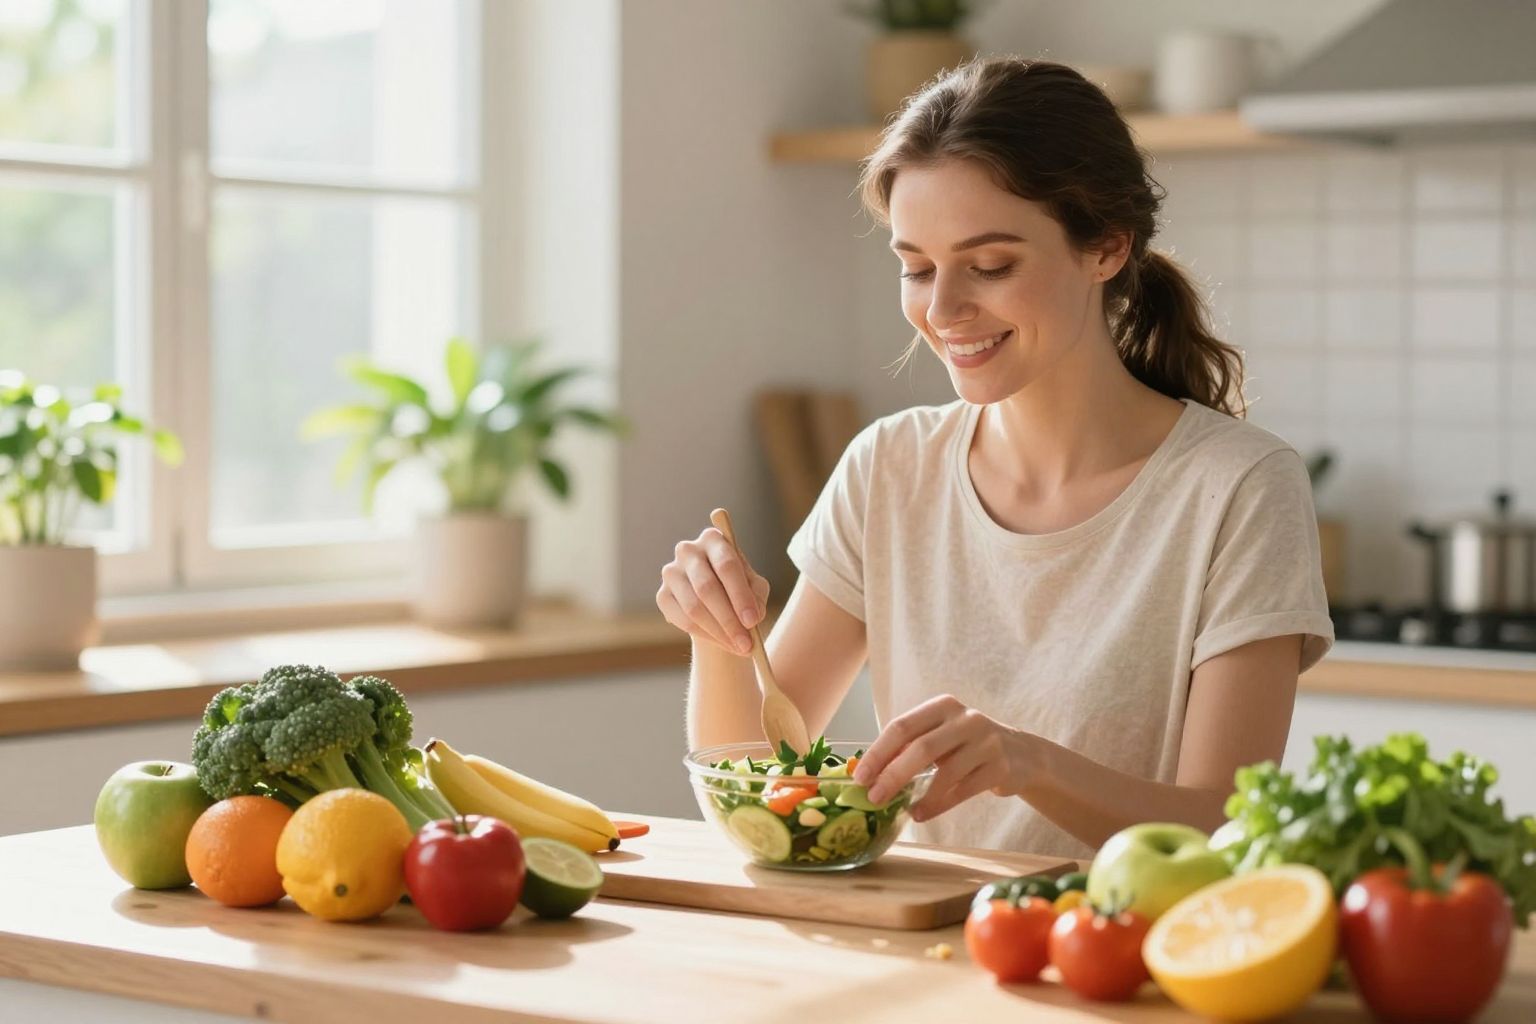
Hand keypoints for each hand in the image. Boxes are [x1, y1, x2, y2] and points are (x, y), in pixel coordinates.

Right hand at [656, 525, 769, 655]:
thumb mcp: (755, 587)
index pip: (727, 566)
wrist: (715, 599)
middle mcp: (688, 550)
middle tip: (747, 644)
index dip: (740, 595)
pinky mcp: (662, 595)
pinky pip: (683, 620)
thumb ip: (756, 597)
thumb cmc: (739, 587)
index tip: (753, 621)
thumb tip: (751, 617)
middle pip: (707, 588)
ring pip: (694, 607)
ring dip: (719, 632)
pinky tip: (723, 643)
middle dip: (729, 620)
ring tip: (740, 647)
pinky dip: (706, 636)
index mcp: (713, 539)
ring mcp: (671, 572)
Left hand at [852, 695, 1025, 822]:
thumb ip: (911, 747)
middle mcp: (966, 719)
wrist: (1021, 755)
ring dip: (919, 795)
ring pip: (945, 772)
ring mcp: (986, 742)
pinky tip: (923, 814)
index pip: (902, 726)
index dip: (878, 753)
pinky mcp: (1000, 767)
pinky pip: (963, 790)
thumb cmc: (967, 746)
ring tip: (902, 810)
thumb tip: (869, 773)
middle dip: (893, 775)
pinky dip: (939, 805)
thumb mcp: (941, 736)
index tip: (860, 777)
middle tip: (874, 798)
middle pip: (921, 748)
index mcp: (943, 706)